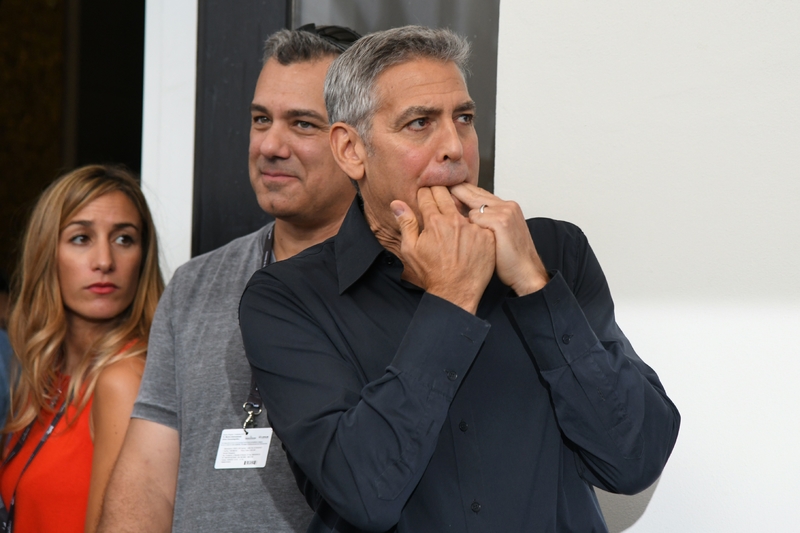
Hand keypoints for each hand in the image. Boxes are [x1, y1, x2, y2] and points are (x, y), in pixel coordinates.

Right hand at [392, 186, 495, 313]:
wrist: (456, 292)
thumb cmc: (433, 273)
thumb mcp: (411, 250)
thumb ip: (405, 223)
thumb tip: (396, 204)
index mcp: (435, 222)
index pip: (428, 195)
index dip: (425, 192)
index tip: (425, 192)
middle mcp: (455, 221)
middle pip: (447, 195)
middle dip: (441, 192)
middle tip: (438, 193)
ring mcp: (473, 228)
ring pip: (465, 207)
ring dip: (459, 207)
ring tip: (455, 215)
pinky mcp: (487, 236)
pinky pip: (481, 222)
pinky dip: (475, 223)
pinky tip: (469, 232)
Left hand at [449, 183, 548, 295]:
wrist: (526, 272)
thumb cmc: (510, 258)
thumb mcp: (498, 234)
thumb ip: (486, 221)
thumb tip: (464, 215)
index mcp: (507, 207)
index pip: (479, 193)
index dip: (462, 193)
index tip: (446, 191)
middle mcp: (507, 206)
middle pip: (474, 193)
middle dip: (455, 193)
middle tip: (439, 192)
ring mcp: (505, 212)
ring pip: (472, 208)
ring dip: (464, 220)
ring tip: (457, 231)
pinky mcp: (501, 222)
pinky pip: (475, 219)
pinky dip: (470, 229)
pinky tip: (469, 240)